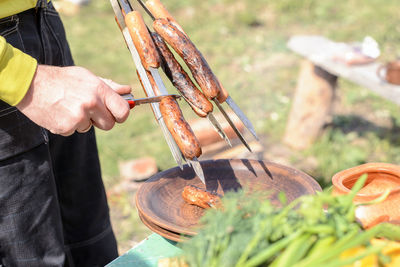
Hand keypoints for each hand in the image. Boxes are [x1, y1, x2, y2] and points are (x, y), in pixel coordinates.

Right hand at [16, 65, 130, 135]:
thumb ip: (109, 86)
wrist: (30, 84)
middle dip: (102, 120)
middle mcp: (91, 104)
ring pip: (90, 127)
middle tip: (90, 111)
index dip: (122, 115)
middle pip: (109, 124)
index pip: (123, 111)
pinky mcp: (66, 127)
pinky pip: (74, 131)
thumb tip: (128, 91)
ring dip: (82, 121)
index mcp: (98, 90)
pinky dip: (68, 125)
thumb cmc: (61, 79)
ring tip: (69, 106)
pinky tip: (60, 112)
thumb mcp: (86, 77)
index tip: (118, 115)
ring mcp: (78, 117)